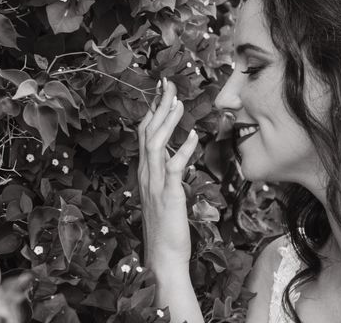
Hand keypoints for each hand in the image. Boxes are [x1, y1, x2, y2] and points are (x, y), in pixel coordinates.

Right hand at [138, 77, 198, 271]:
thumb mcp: (163, 193)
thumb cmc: (166, 226)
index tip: (160, 90)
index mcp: (145, 172)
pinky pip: (174, 168)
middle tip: (168, 84)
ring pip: (156, 145)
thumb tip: (174, 155)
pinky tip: (195, 136)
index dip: (152, 110)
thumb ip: (165, 173)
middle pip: (148, 132)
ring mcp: (155, 185)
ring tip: (179, 102)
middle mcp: (146, 174)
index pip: (145, 133)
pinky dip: (184, 150)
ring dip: (167, 122)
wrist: (163, 256)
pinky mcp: (169, 196)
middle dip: (158, 106)